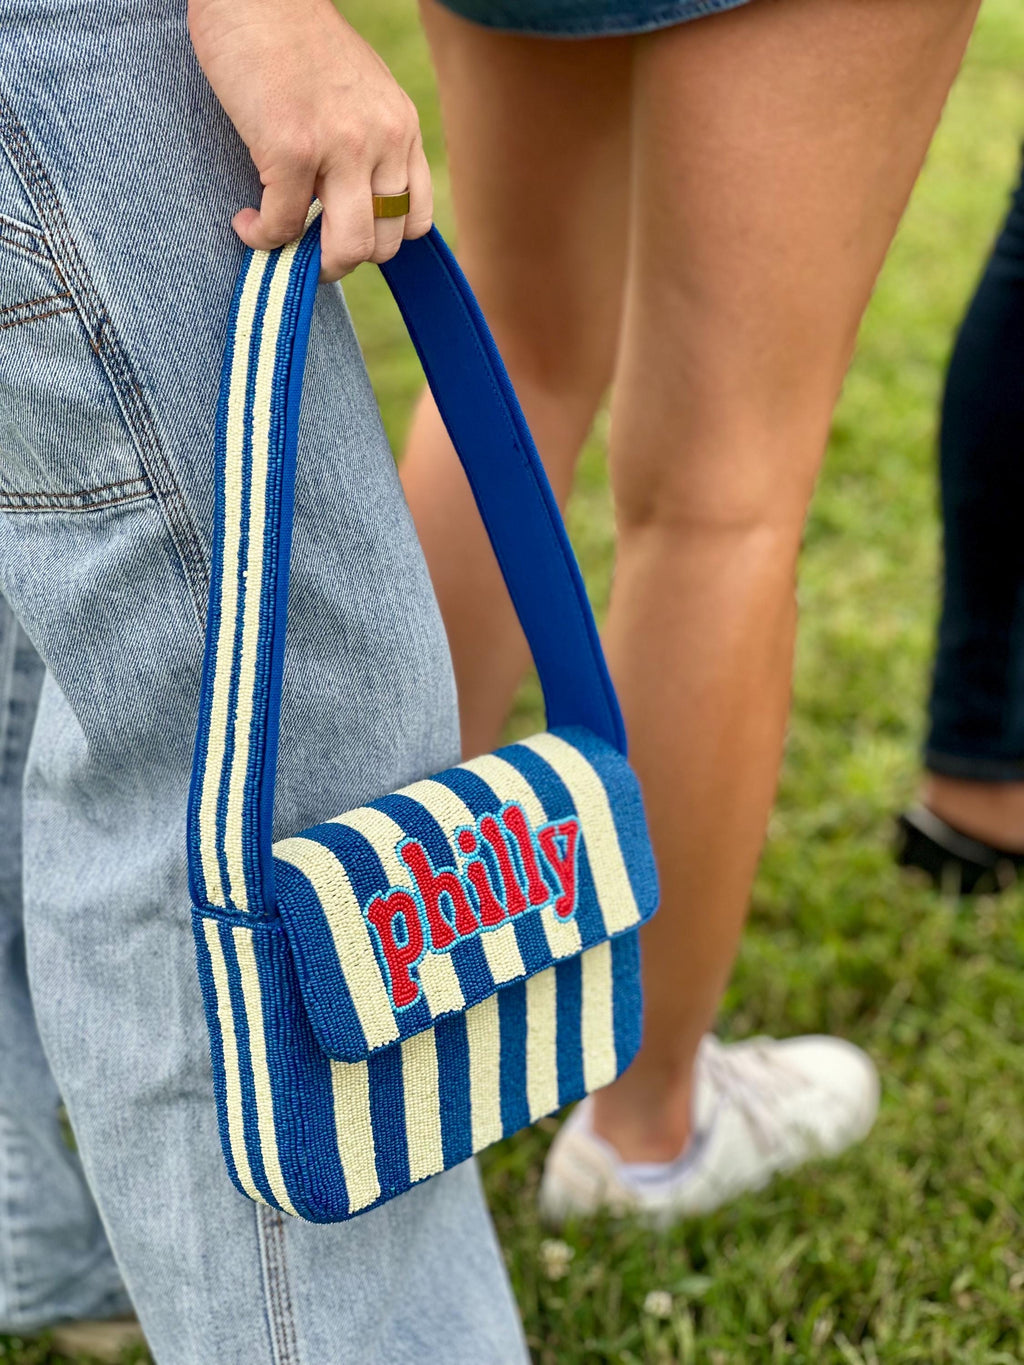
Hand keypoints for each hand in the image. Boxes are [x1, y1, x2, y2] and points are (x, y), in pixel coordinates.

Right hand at [188, 0, 431, 278]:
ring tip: (280, 243)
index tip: (344, 234)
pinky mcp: (293, 149)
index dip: (380, 241)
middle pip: (384, 245)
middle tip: (306, 247)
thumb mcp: (359, 91)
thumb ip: (368, 141)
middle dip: (342, 258)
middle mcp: (384, 141)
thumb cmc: (295, 41)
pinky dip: (261, 236)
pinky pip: (284, 225)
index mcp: (403, 129)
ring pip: (346, 249)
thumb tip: (348, 202)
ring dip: (310, 264)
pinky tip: (245, 223)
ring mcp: (341, 147)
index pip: (416, 220)